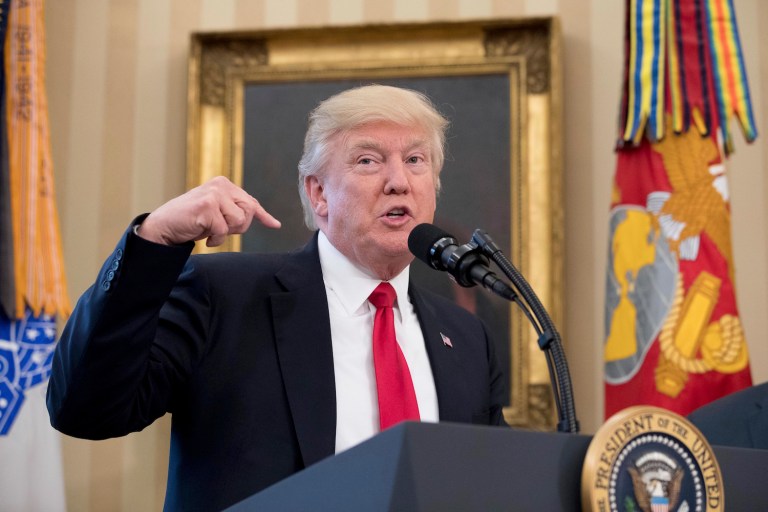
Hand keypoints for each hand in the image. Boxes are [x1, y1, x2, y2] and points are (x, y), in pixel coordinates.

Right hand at [137, 176, 280, 245]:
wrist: (163, 227)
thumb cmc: (191, 221)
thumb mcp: (216, 213)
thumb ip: (234, 210)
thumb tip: (260, 216)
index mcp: (224, 184)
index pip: (249, 201)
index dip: (262, 215)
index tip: (275, 225)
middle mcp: (220, 185)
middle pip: (248, 212)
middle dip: (239, 227)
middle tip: (220, 230)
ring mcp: (214, 194)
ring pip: (239, 221)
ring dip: (226, 232)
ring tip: (210, 230)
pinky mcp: (207, 206)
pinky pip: (223, 230)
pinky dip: (215, 238)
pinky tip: (203, 235)